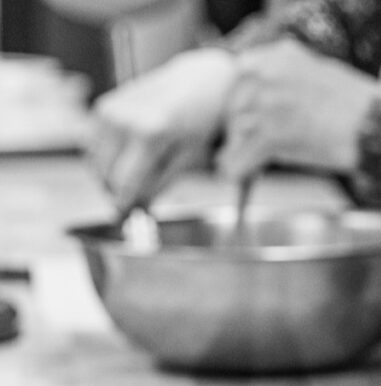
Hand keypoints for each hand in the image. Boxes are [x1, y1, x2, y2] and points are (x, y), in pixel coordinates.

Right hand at [89, 49, 235, 212]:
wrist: (195, 81)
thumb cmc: (198, 123)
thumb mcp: (188, 158)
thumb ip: (161, 183)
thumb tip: (140, 209)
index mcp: (149, 134)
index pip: (124, 183)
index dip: (125, 205)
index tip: (127, 219)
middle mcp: (123, 120)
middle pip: (107, 177)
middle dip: (119, 193)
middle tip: (136, 201)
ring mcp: (109, 111)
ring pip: (96, 164)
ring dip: (110, 178)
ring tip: (136, 178)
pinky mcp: (102, 106)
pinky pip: (93, 148)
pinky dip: (105, 160)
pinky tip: (126, 159)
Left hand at [218, 39, 379, 180]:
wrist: (374, 127)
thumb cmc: (358, 108)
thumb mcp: (319, 76)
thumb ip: (289, 82)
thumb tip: (269, 103)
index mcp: (280, 55)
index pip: (241, 74)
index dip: (239, 99)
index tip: (241, 114)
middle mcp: (269, 74)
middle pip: (235, 105)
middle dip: (237, 127)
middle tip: (240, 144)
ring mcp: (268, 104)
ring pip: (237, 132)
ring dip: (236, 149)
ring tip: (236, 162)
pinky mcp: (271, 135)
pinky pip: (241, 157)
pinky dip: (238, 169)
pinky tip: (236, 175)